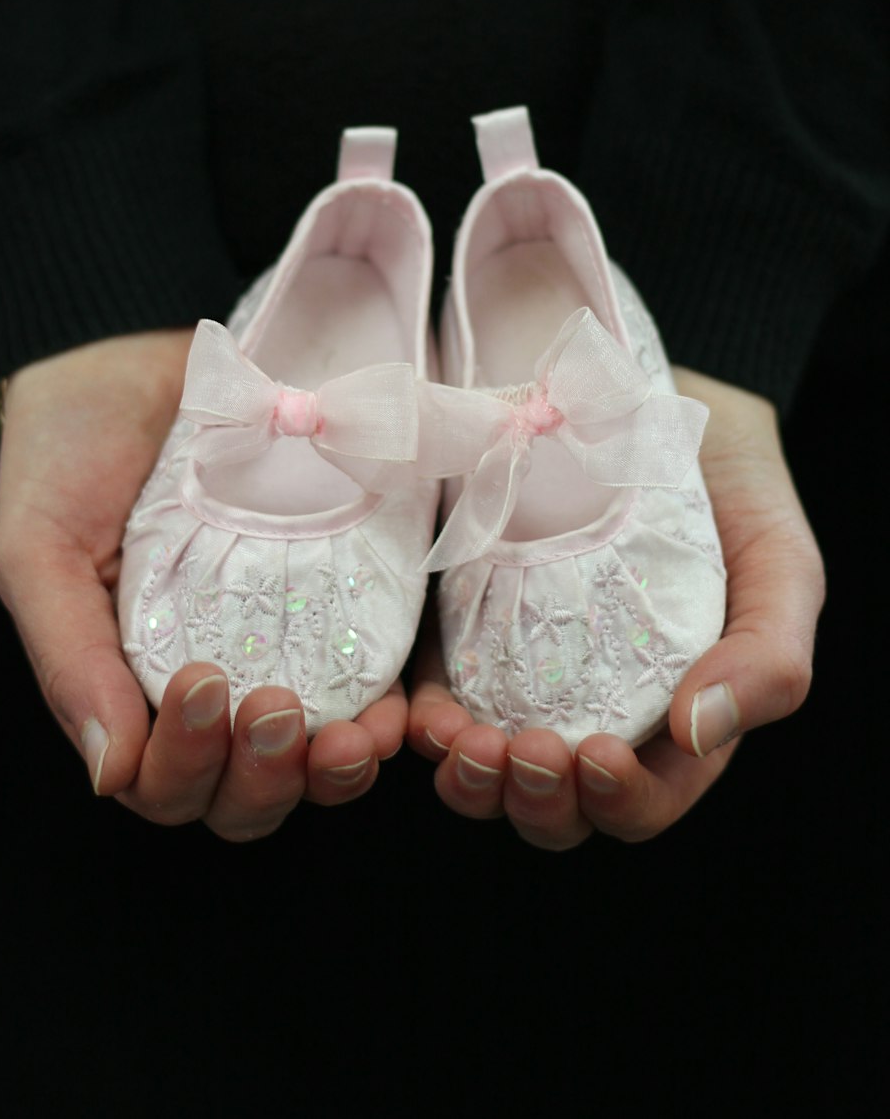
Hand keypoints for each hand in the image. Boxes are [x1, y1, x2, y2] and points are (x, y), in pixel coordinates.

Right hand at [0, 332, 405, 838]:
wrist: (140, 352)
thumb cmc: (70, 449)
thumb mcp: (40, 546)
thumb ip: (68, 657)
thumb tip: (108, 775)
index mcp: (130, 688)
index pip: (162, 784)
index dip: (186, 767)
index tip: (203, 683)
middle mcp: (210, 684)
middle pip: (243, 797)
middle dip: (263, 780)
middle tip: (277, 709)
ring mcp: (281, 651)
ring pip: (311, 765)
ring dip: (332, 771)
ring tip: (352, 736)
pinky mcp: (343, 604)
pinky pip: (374, 688)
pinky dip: (388, 717)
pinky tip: (398, 707)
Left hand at [407, 369, 823, 847]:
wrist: (650, 394)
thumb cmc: (731, 485)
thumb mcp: (781, 562)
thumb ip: (768, 656)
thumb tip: (697, 731)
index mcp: (673, 716)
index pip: (642, 800)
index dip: (618, 801)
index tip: (596, 755)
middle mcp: (591, 710)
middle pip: (555, 802)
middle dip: (531, 799)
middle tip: (516, 750)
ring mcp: (519, 673)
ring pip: (485, 768)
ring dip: (467, 778)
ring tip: (458, 742)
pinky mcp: (461, 626)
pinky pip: (431, 694)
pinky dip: (419, 719)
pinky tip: (415, 711)